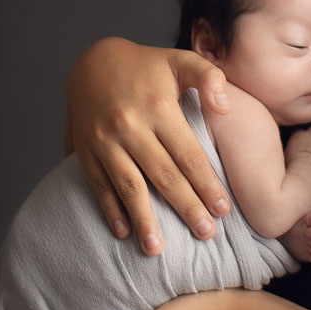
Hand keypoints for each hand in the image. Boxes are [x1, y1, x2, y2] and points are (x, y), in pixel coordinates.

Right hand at [65, 38, 232, 252]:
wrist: (90, 61)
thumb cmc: (145, 65)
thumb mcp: (179, 59)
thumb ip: (209, 76)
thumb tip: (226, 107)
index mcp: (158, 106)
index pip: (188, 154)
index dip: (207, 183)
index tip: (224, 210)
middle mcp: (130, 125)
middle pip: (163, 175)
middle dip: (186, 208)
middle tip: (206, 234)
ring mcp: (104, 140)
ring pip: (128, 186)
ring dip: (144, 219)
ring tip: (157, 250)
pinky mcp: (84, 150)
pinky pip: (98, 184)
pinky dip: (110, 210)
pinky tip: (124, 232)